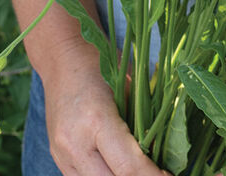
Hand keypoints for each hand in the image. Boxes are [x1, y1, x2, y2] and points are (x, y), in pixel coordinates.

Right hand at [42, 45, 169, 175]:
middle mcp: (75, 144)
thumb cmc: (103, 65)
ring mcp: (62, 155)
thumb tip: (167, 146)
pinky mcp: (58, 160)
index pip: (128, 165)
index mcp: (97, 120)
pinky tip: (121, 170)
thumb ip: (144, 118)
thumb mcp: (131, 84)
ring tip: (144, 173)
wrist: (62, 61)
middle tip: (161, 175)